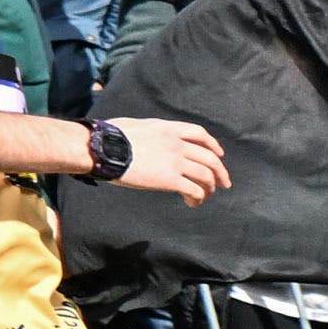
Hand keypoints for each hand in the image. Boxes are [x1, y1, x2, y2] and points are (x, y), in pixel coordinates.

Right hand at [100, 115, 226, 202]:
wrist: (103, 148)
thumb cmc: (110, 136)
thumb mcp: (137, 126)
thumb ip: (151, 133)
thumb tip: (148, 138)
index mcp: (168, 128)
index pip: (199, 133)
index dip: (212, 144)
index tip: (218, 153)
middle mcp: (177, 144)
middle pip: (209, 158)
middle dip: (220, 172)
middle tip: (224, 183)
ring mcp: (175, 162)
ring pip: (205, 176)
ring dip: (209, 187)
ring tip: (206, 196)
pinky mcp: (169, 180)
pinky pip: (194, 190)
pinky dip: (198, 197)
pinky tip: (192, 202)